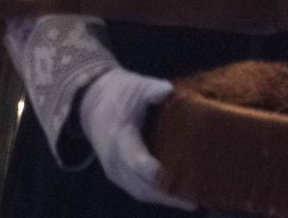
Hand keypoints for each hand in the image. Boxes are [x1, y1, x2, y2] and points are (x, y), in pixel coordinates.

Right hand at [76, 69, 194, 209]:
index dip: (150, 170)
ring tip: (192, 201)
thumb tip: (168, 90)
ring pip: (141, 193)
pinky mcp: (120, 176)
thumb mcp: (135, 86)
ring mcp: (116, 171)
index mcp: (119, 137)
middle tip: (194, 200)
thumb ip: (151, 89)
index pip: (134, 160)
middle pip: (141, 185)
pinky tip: (177, 196)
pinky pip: (139, 191)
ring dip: (165, 199)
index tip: (167, 176)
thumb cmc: (119, 93)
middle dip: (167, 195)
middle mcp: (115, 160)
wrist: (93, 103)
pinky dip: (157, 195)